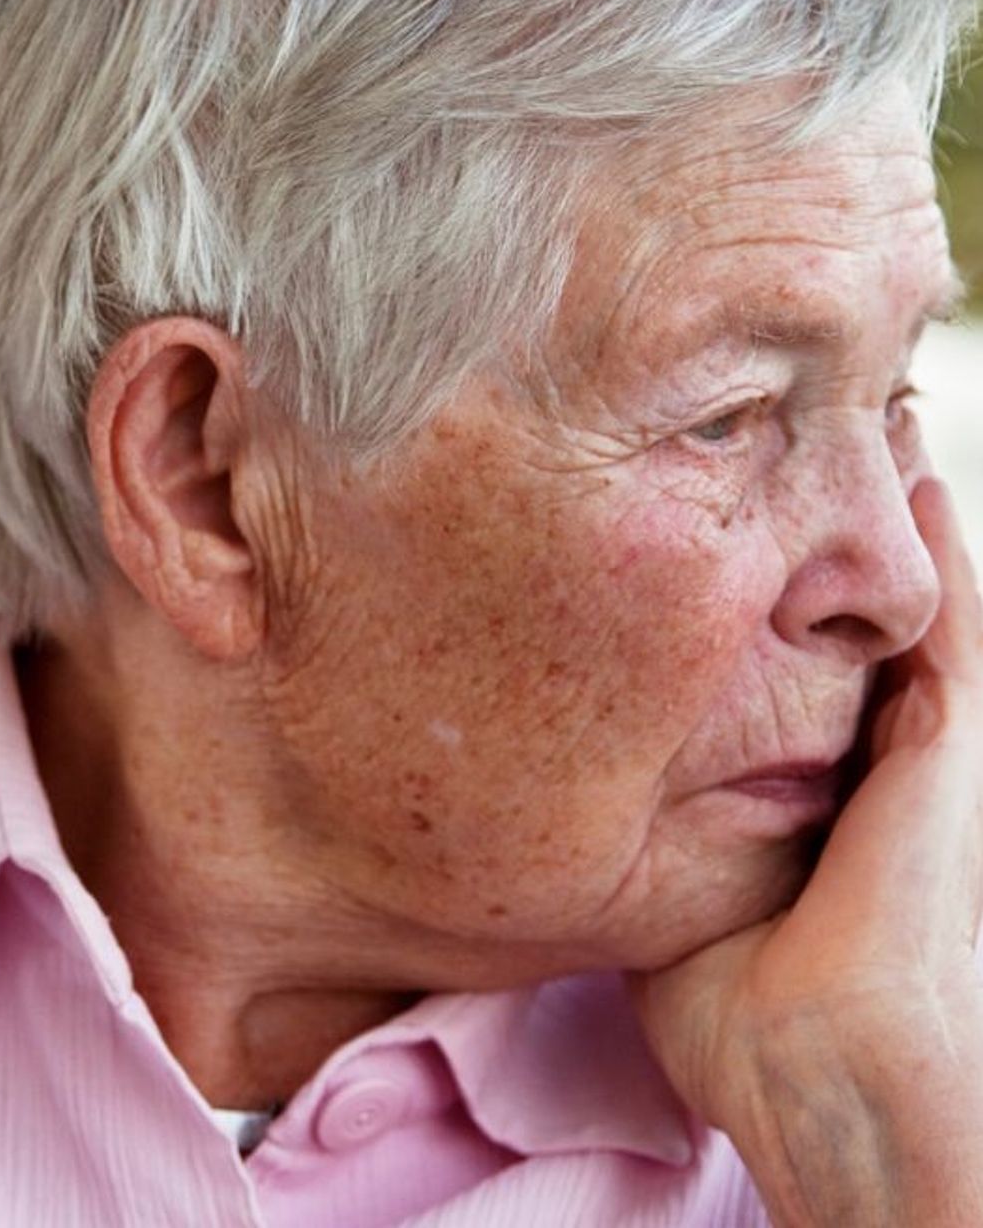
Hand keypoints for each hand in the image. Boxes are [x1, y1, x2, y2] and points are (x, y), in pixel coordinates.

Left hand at [631, 478, 982, 1227]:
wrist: (839, 1081)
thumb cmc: (746, 1019)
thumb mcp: (676, 890)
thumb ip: (639, 826)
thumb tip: (549, 790)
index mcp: (833, 780)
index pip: (803, 649)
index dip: (773, 570)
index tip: (718, 492)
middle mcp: (890, 749)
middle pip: (861, 599)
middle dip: (833, 510)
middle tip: (795, 416)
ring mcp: (935, 743)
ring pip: (916, 590)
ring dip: (888, 501)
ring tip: (873, 409)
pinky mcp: (955, 744)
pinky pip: (950, 616)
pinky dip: (937, 541)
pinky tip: (917, 467)